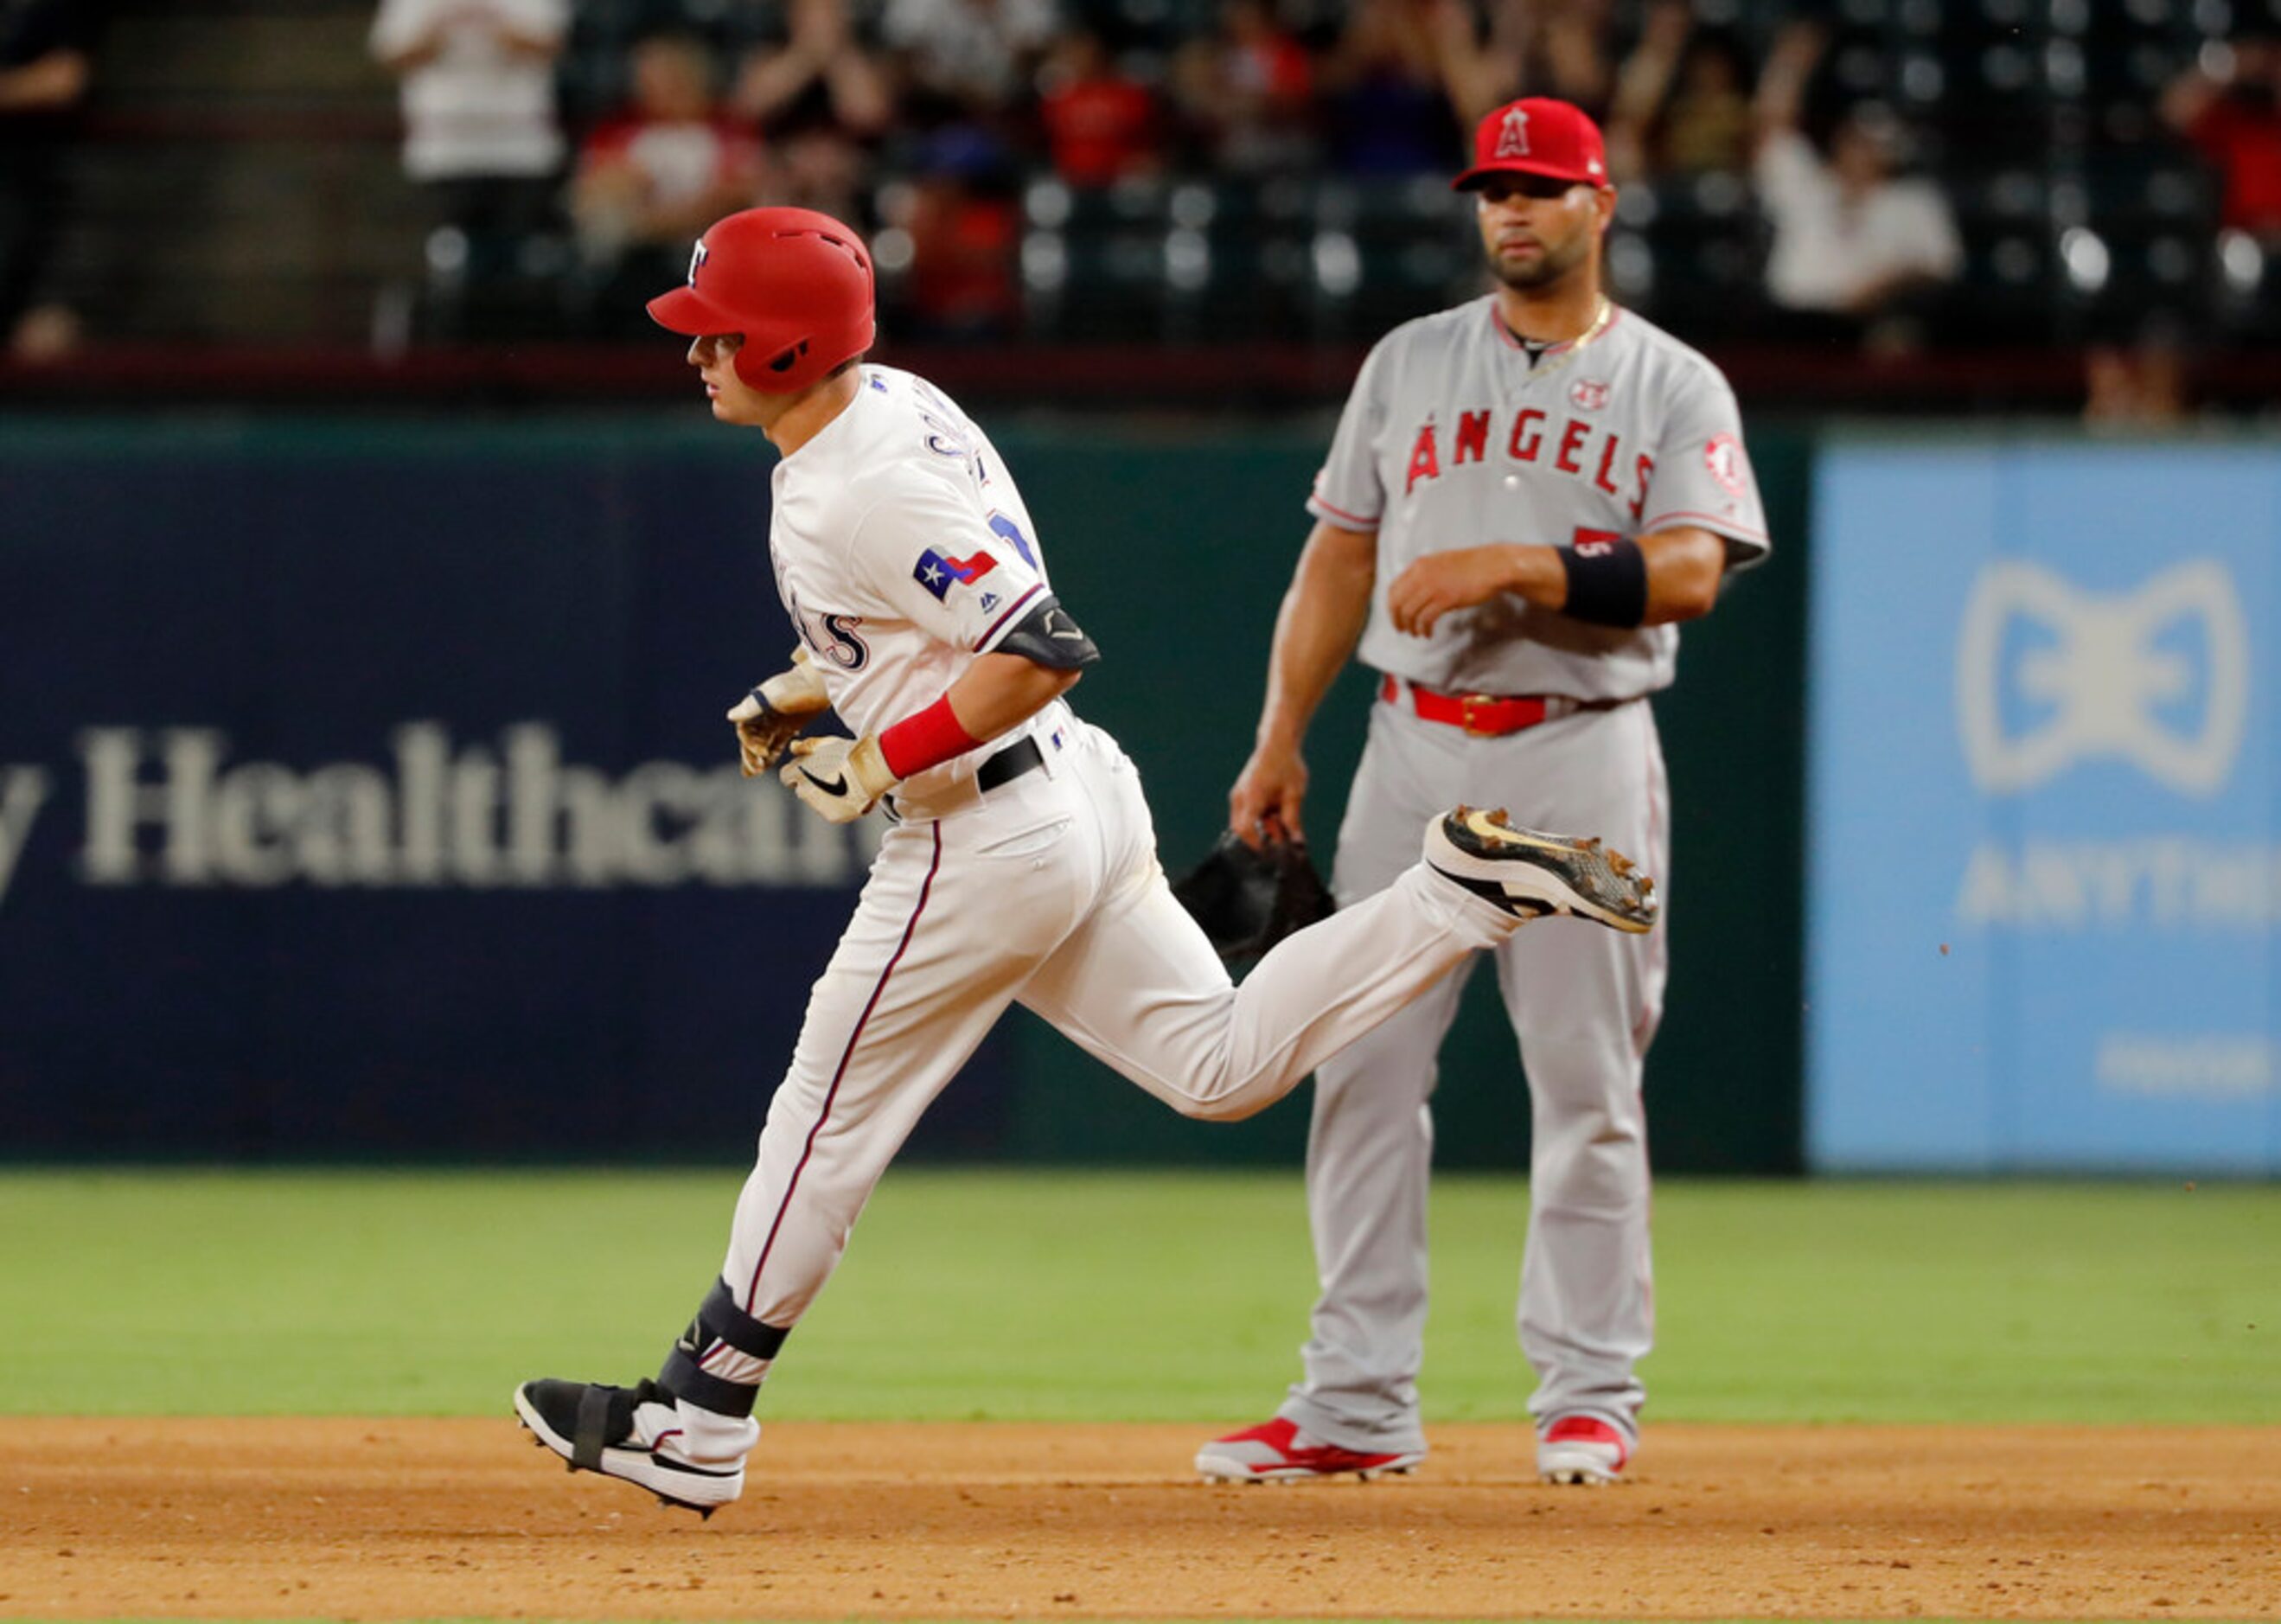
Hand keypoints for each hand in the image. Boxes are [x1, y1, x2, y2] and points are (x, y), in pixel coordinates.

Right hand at [726, 648, 830, 775]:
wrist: (821, 683)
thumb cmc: (796, 686)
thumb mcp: (774, 696)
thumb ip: (752, 707)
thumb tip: (731, 717)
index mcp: (756, 707)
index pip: (744, 730)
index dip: (749, 744)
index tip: (761, 753)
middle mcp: (763, 715)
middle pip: (752, 739)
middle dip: (751, 755)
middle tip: (757, 770)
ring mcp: (775, 722)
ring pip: (762, 743)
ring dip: (758, 757)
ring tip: (757, 772)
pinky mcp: (788, 727)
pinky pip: (776, 744)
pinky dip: (772, 755)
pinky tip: (768, 766)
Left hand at [780, 734, 896, 822]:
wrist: (871, 769)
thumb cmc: (849, 753)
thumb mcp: (826, 743)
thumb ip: (806, 746)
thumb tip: (793, 747)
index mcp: (799, 772)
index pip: (786, 777)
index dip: (796, 774)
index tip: (809, 770)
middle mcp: (804, 791)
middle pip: (801, 791)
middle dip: (811, 785)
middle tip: (831, 776)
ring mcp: (817, 805)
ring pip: (816, 802)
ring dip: (824, 795)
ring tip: (844, 784)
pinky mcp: (831, 816)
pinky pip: (830, 811)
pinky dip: (837, 805)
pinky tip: (849, 794)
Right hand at [1228, 738, 1307, 849]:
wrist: (1277, 744)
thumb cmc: (1287, 766)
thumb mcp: (1294, 794)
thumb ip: (1293, 820)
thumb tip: (1296, 842)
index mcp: (1252, 797)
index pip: (1246, 829)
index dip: (1256, 844)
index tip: (1271, 852)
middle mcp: (1240, 797)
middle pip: (1241, 829)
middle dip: (1259, 838)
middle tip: (1280, 839)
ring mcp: (1239, 795)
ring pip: (1244, 822)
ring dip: (1261, 827)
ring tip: (1281, 819)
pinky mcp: (1242, 794)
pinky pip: (1247, 814)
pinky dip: (1259, 818)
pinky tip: (1275, 813)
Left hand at [1385, 545, 1527, 635]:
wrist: (1493, 565)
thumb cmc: (1470, 566)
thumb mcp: (1440, 564)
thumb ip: (1425, 575)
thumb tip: (1414, 594)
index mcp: (1419, 565)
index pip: (1393, 588)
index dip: (1392, 606)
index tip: (1396, 616)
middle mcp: (1422, 575)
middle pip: (1397, 603)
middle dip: (1397, 620)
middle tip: (1402, 630)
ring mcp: (1433, 586)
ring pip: (1410, 613)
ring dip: (1411, 627)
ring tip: (1417, 634)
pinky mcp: (1446, 598)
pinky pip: (1426, 619)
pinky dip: (1424, 629)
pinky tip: (1428, 633)